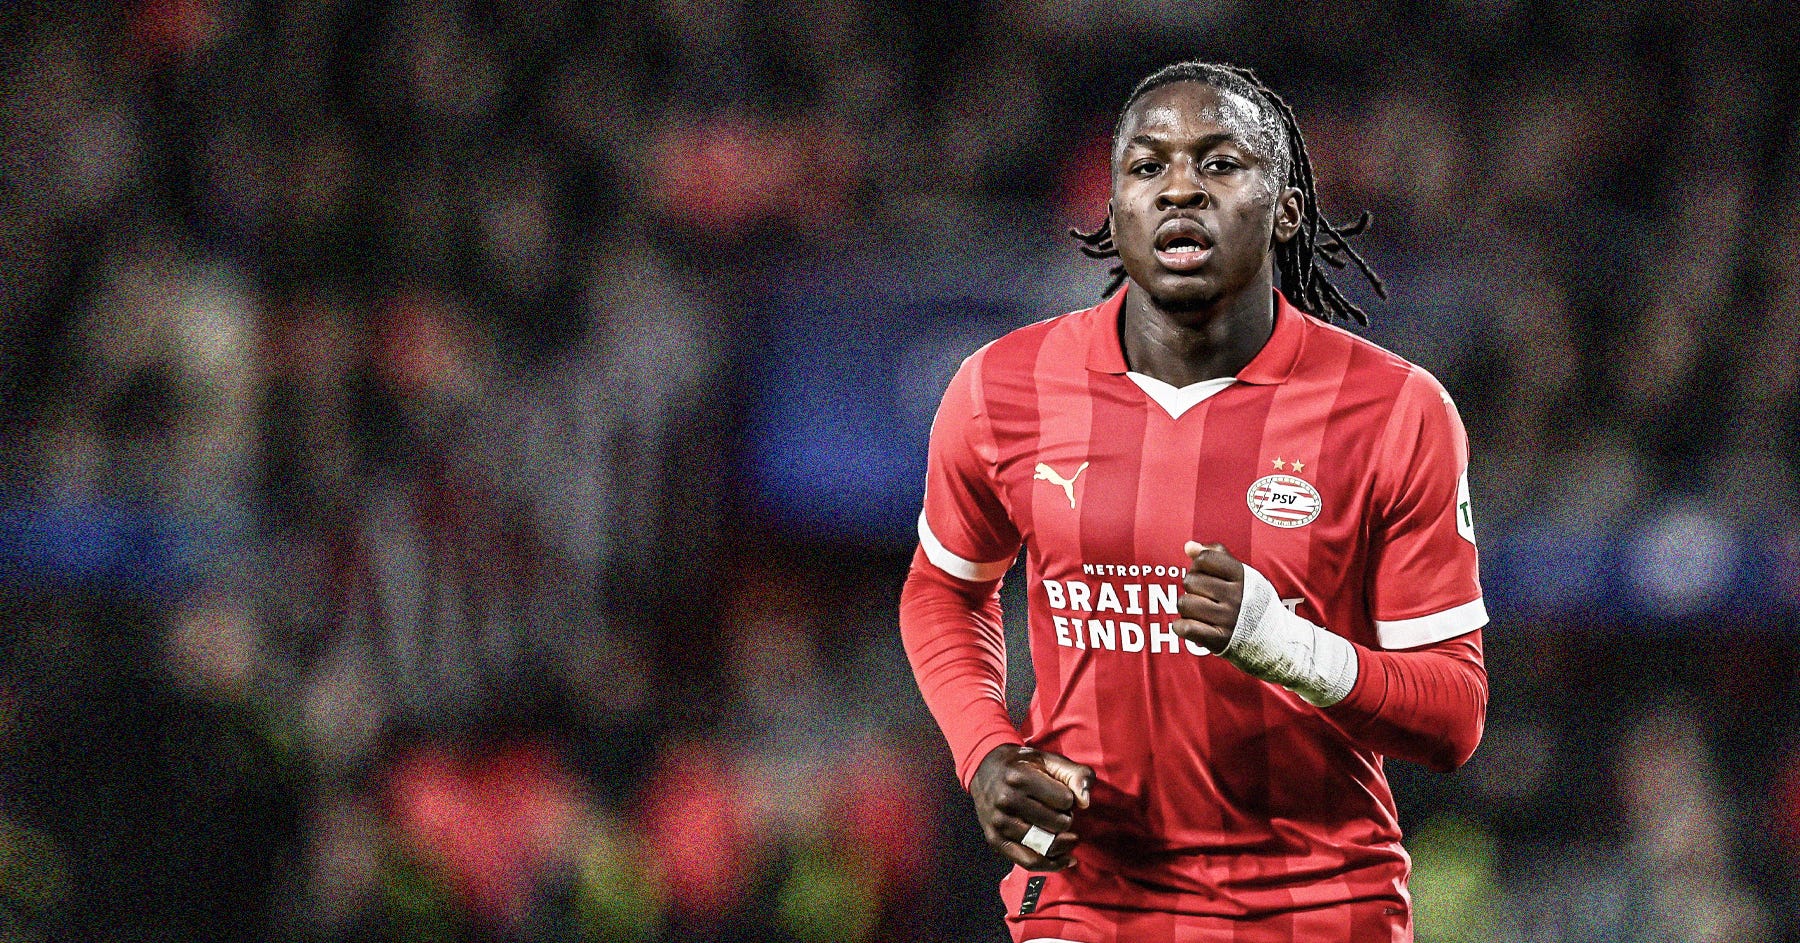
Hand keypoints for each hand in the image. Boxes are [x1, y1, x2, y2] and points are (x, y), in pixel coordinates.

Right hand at [969, 744, 1092, 870]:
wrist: (984, 770)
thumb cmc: (1022, 765)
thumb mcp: (1049, 759)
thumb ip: (1075, 773)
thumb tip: (1085, 802)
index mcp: (1020, 777)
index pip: (1066, 800)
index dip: (1070, 798)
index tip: (1061, 794)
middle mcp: (1006, 800)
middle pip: (1058, 823)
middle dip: (1066, 818)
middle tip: (1058, 811)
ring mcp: (999, 823)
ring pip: (1047, 845)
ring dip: (1063, 840)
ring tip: (1067, 835)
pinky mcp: (995, 840)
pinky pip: (1029, 861)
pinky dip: (1052, 864)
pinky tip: (1067, 860)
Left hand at [1172, 541, 1244, 652]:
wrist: (1276, 640)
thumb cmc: (1253, 602)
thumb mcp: (1244, 575)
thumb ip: (1217, 556)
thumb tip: (1189, 547)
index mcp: (1243, 577)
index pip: (1205, 559)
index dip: (1198, 565)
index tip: (1205, 575)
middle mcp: (1236, 597)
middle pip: (1191, 581)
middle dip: (1192, 587)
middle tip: (1204, 596)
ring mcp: (1228, 620)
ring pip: (1185, 604)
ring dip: (1187, 608)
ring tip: (1199, 612)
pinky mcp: (1219, 640)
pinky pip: (1185, 628)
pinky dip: (1181, 627)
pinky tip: (1190, 626)